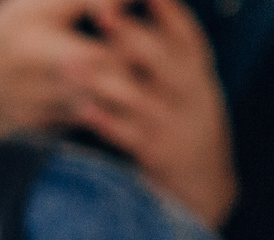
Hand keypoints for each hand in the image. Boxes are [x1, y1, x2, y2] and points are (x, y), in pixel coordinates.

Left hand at [0, 0, 239, 227]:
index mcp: (198, 70)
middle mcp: (192, 93)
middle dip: (127, 33)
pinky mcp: (159, 154)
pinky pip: (130, 137)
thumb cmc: (184, 123)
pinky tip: (82, 110)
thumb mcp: (186, 83)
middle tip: (99, 11)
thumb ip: (161, 49)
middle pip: (160, 58)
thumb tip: (119, 18)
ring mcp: (176, 125)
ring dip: (102, 78)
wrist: (206, 188)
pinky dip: (106, 123)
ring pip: (139, 97)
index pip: (183, 31)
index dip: (163, 9)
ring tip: (68, 63)